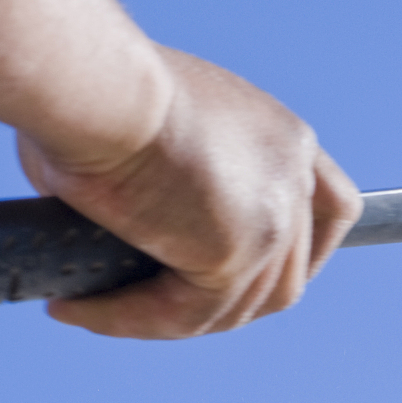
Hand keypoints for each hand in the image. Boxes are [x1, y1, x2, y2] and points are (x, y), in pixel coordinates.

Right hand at [18, 47, 362, 338]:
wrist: (94, 83)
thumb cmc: (96, 88)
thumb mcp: (149, 131)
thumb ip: (158, 180)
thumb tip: (114, 216)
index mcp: (281, 137)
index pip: (325, 212)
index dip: (288, 256)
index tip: (237, 280)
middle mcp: (291, 175)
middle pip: (288, 275)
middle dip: (225, 305)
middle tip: (151, 309)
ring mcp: (272, 218)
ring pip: (233, 308)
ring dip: (162, 318)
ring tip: (95, 310)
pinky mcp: (234, 254)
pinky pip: (181, 315)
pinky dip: (126, 319)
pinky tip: (76, 308)